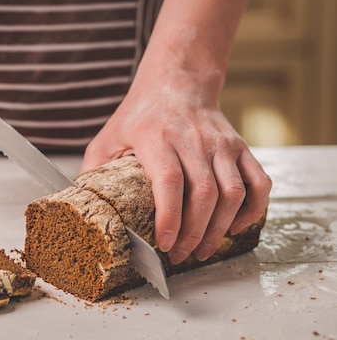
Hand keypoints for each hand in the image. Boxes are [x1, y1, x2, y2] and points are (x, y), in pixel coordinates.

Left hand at [80, 53, 271, 263]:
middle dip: (194, 233)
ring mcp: (221, 144)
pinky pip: (259, 182)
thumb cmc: (139, 117)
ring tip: (203, 249)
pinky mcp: (240, 148)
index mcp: (157, 138)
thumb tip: (80, 205)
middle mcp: (194, 140)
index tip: (165, 243)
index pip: (169, 180)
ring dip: (220, 228)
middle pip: (204, 193)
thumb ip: (94, 170)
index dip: (170, 216)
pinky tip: (234, 226)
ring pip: (233, 193)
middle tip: (182, 255)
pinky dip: (253, 210)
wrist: (176, 84)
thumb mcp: (108, 137)